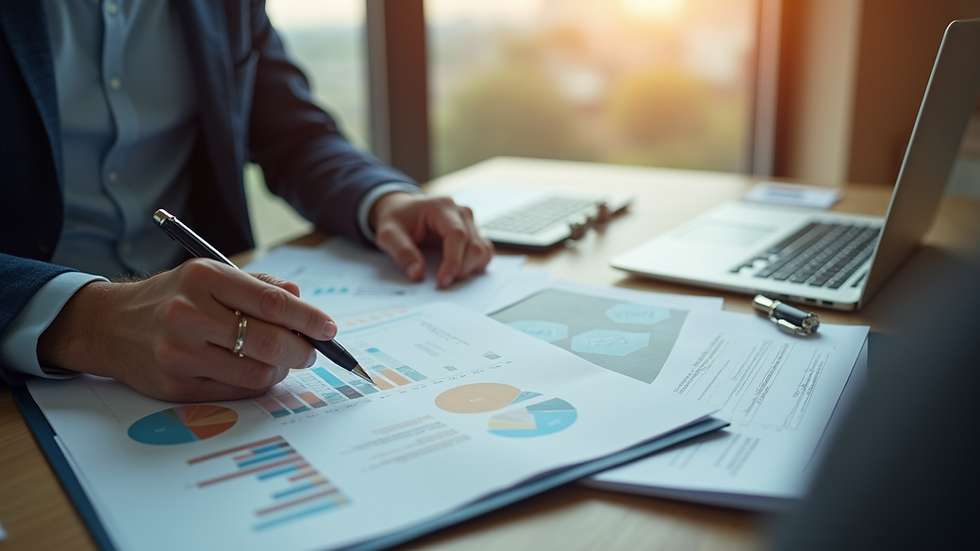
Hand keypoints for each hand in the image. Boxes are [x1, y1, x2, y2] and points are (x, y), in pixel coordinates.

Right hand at [37, 259, 337, 401]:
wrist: (108, 325)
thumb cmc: (171, 296)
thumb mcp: (210, 275)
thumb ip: (258, 285)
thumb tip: (300, 298)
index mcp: (203, 278)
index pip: (272, 302)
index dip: (308, 318)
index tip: (329, 328)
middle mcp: (189, 314)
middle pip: (268, 341)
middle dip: (302, 350)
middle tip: (312, 351)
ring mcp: (179, 353)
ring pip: (256, 372)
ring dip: (281, 369)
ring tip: (282, 360)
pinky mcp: (175, 385)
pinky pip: (234, 391)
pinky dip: (256, 383)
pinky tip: (255, 370)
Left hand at [370, 192, 494, 287]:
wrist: (401, 210)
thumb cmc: (397, 218)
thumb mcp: (388, 234)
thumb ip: (402, 252)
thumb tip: (417, 274)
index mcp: (441, 206)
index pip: (457, 235)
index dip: (453, 261)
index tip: (443, 281)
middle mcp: (460, 212)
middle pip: (473, 245)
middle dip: (461, 269)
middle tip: (443, 283)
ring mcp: (469, 222)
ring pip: (482, 249)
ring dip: (470, 268)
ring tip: (449, 277)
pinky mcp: (473, 233)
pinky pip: (484, 251)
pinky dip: (476, 264)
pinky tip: (460, 272)